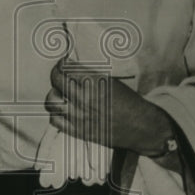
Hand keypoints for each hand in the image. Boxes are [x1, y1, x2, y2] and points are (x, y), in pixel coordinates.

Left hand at [45, 57, 175, 153]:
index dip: (62, 63)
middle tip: (59, 72)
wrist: (141, 126)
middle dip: (56, 73)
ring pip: (52, 101)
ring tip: (59, 92)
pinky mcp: (79, 132)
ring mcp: (80, 116)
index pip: (67, 68)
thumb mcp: (111, 82)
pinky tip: (62, 109)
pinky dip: (56, 113)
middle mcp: (85, 99)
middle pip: (57, 81)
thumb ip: (91, 76)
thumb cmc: (129, 102)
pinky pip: (56, 121)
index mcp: (94, 83)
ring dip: (54, 93)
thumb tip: (73, 68)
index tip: (63, 62)